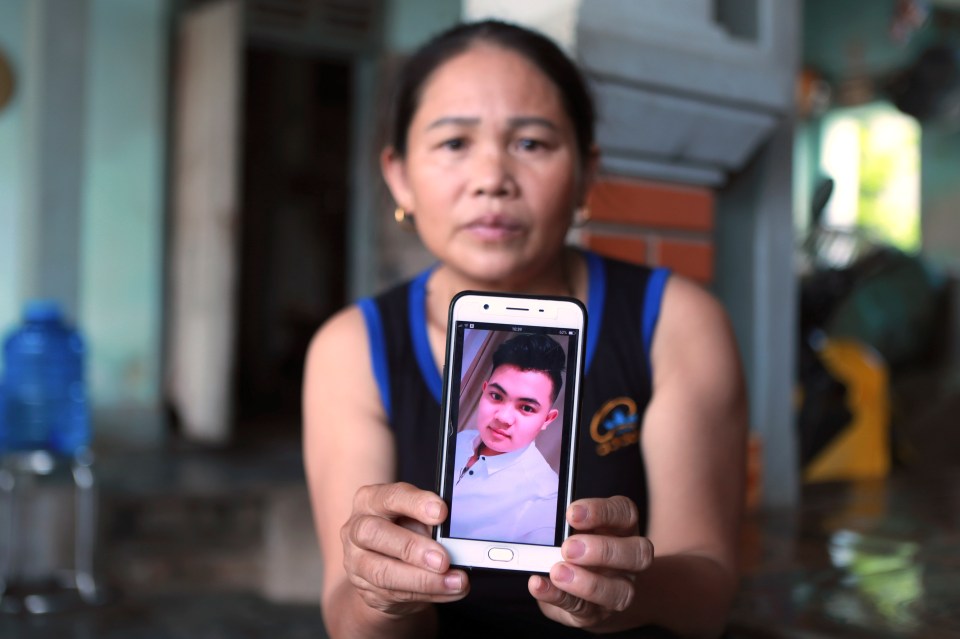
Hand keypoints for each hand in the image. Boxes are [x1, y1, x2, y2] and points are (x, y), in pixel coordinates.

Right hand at [341, 482, 468, 616]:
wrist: (384, 563)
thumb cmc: (403, 530)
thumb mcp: (415, 517)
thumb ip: (429, 522)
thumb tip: (454, 535)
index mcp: (370, 500)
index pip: (390, 496)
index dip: (416, 504)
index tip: (441, 512)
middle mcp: (356, 529)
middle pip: (374, 533)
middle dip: (411, 547)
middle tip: (443, 559)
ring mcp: (355, 562)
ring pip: (382, 572)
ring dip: (423, 579)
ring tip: (455, 581)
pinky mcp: (364, 589)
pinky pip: (395, 595)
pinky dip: (428, 593)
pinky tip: (449, 590)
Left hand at [528, 496, 653, 628]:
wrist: (584, 594)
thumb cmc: (578, 549)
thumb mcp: (574, 529)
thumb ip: (565, 522)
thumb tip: (547, 504)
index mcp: (623, 528)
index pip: (624, 513)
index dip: (601, 512)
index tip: (571, 513)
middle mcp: (629, 560)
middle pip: (638, 552)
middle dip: (602, 550)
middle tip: (568, 548)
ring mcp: (619, 589)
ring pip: (621, 591)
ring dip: (587, 583)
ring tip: (557, 572)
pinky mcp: (598, 613)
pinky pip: (584, 609)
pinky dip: (559, 596)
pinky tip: (540, 586)